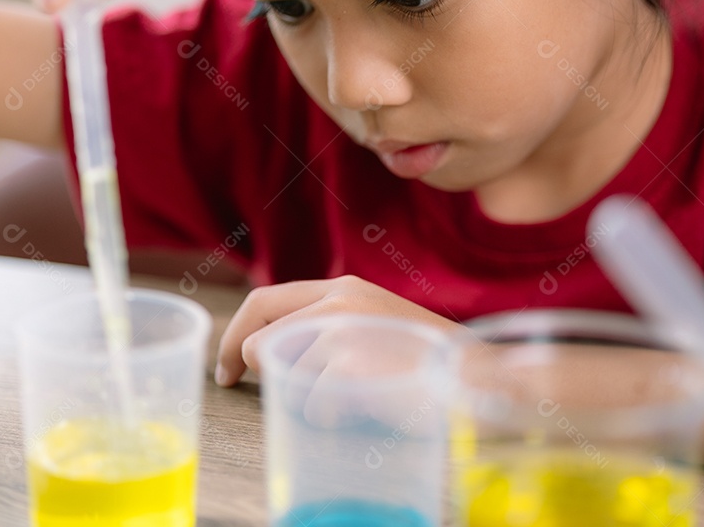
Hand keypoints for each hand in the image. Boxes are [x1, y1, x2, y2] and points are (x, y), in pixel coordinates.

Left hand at [215, 275, 456, 387]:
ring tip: (349, 395)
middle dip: (245, 364)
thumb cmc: (426, 361)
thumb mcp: (374, 324)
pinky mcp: (347, 363)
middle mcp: (337, 300)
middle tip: (233, 385)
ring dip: (305, 394)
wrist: (475, 376)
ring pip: (284, 373)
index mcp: (342, 287)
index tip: (228, 363)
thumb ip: (330, 325)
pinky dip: (329, 416)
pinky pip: (311, 403)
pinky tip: (363, 407)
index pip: (264, 299)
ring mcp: (341, 330)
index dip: (235, 333)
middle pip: (261, 339)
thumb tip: (270, 350)